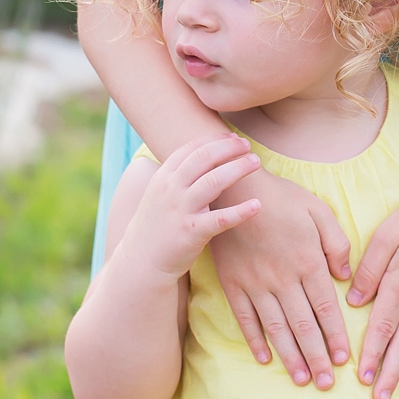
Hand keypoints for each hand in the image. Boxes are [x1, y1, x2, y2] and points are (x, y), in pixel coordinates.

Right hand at [121, 135, 262, 284]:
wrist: (142, 260)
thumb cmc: (157, 227)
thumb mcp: (160, 194)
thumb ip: (178, 177)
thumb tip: (201, 161)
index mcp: (164, 176)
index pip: (192, 148)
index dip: (215, 139)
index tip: (233, 137)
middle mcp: (172, 189)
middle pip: (204, 158)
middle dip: (228, 148)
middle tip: (248, 146)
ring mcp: (182, 210)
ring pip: (214, 181)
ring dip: (237, 168)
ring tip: (255, 163)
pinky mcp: (193, 233)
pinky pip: (221, 219)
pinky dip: (240, 211)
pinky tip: (256, 205)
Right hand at [210, 165, 351, 388]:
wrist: (233, 188)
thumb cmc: (281, 197)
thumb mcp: (318, 210)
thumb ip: (337, 243)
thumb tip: (345, 276)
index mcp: (308, 262)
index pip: (326, 308)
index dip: (335, 336)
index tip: (343, 361)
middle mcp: (283, 279)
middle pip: (304, 326)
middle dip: (317, 358)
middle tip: (326, 384)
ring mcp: (256, 284)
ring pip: (277, 328)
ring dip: (290, 357)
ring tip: (301, 379)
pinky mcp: (234, 284)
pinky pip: (246, 318)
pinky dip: (255, 340)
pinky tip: (265, 359)